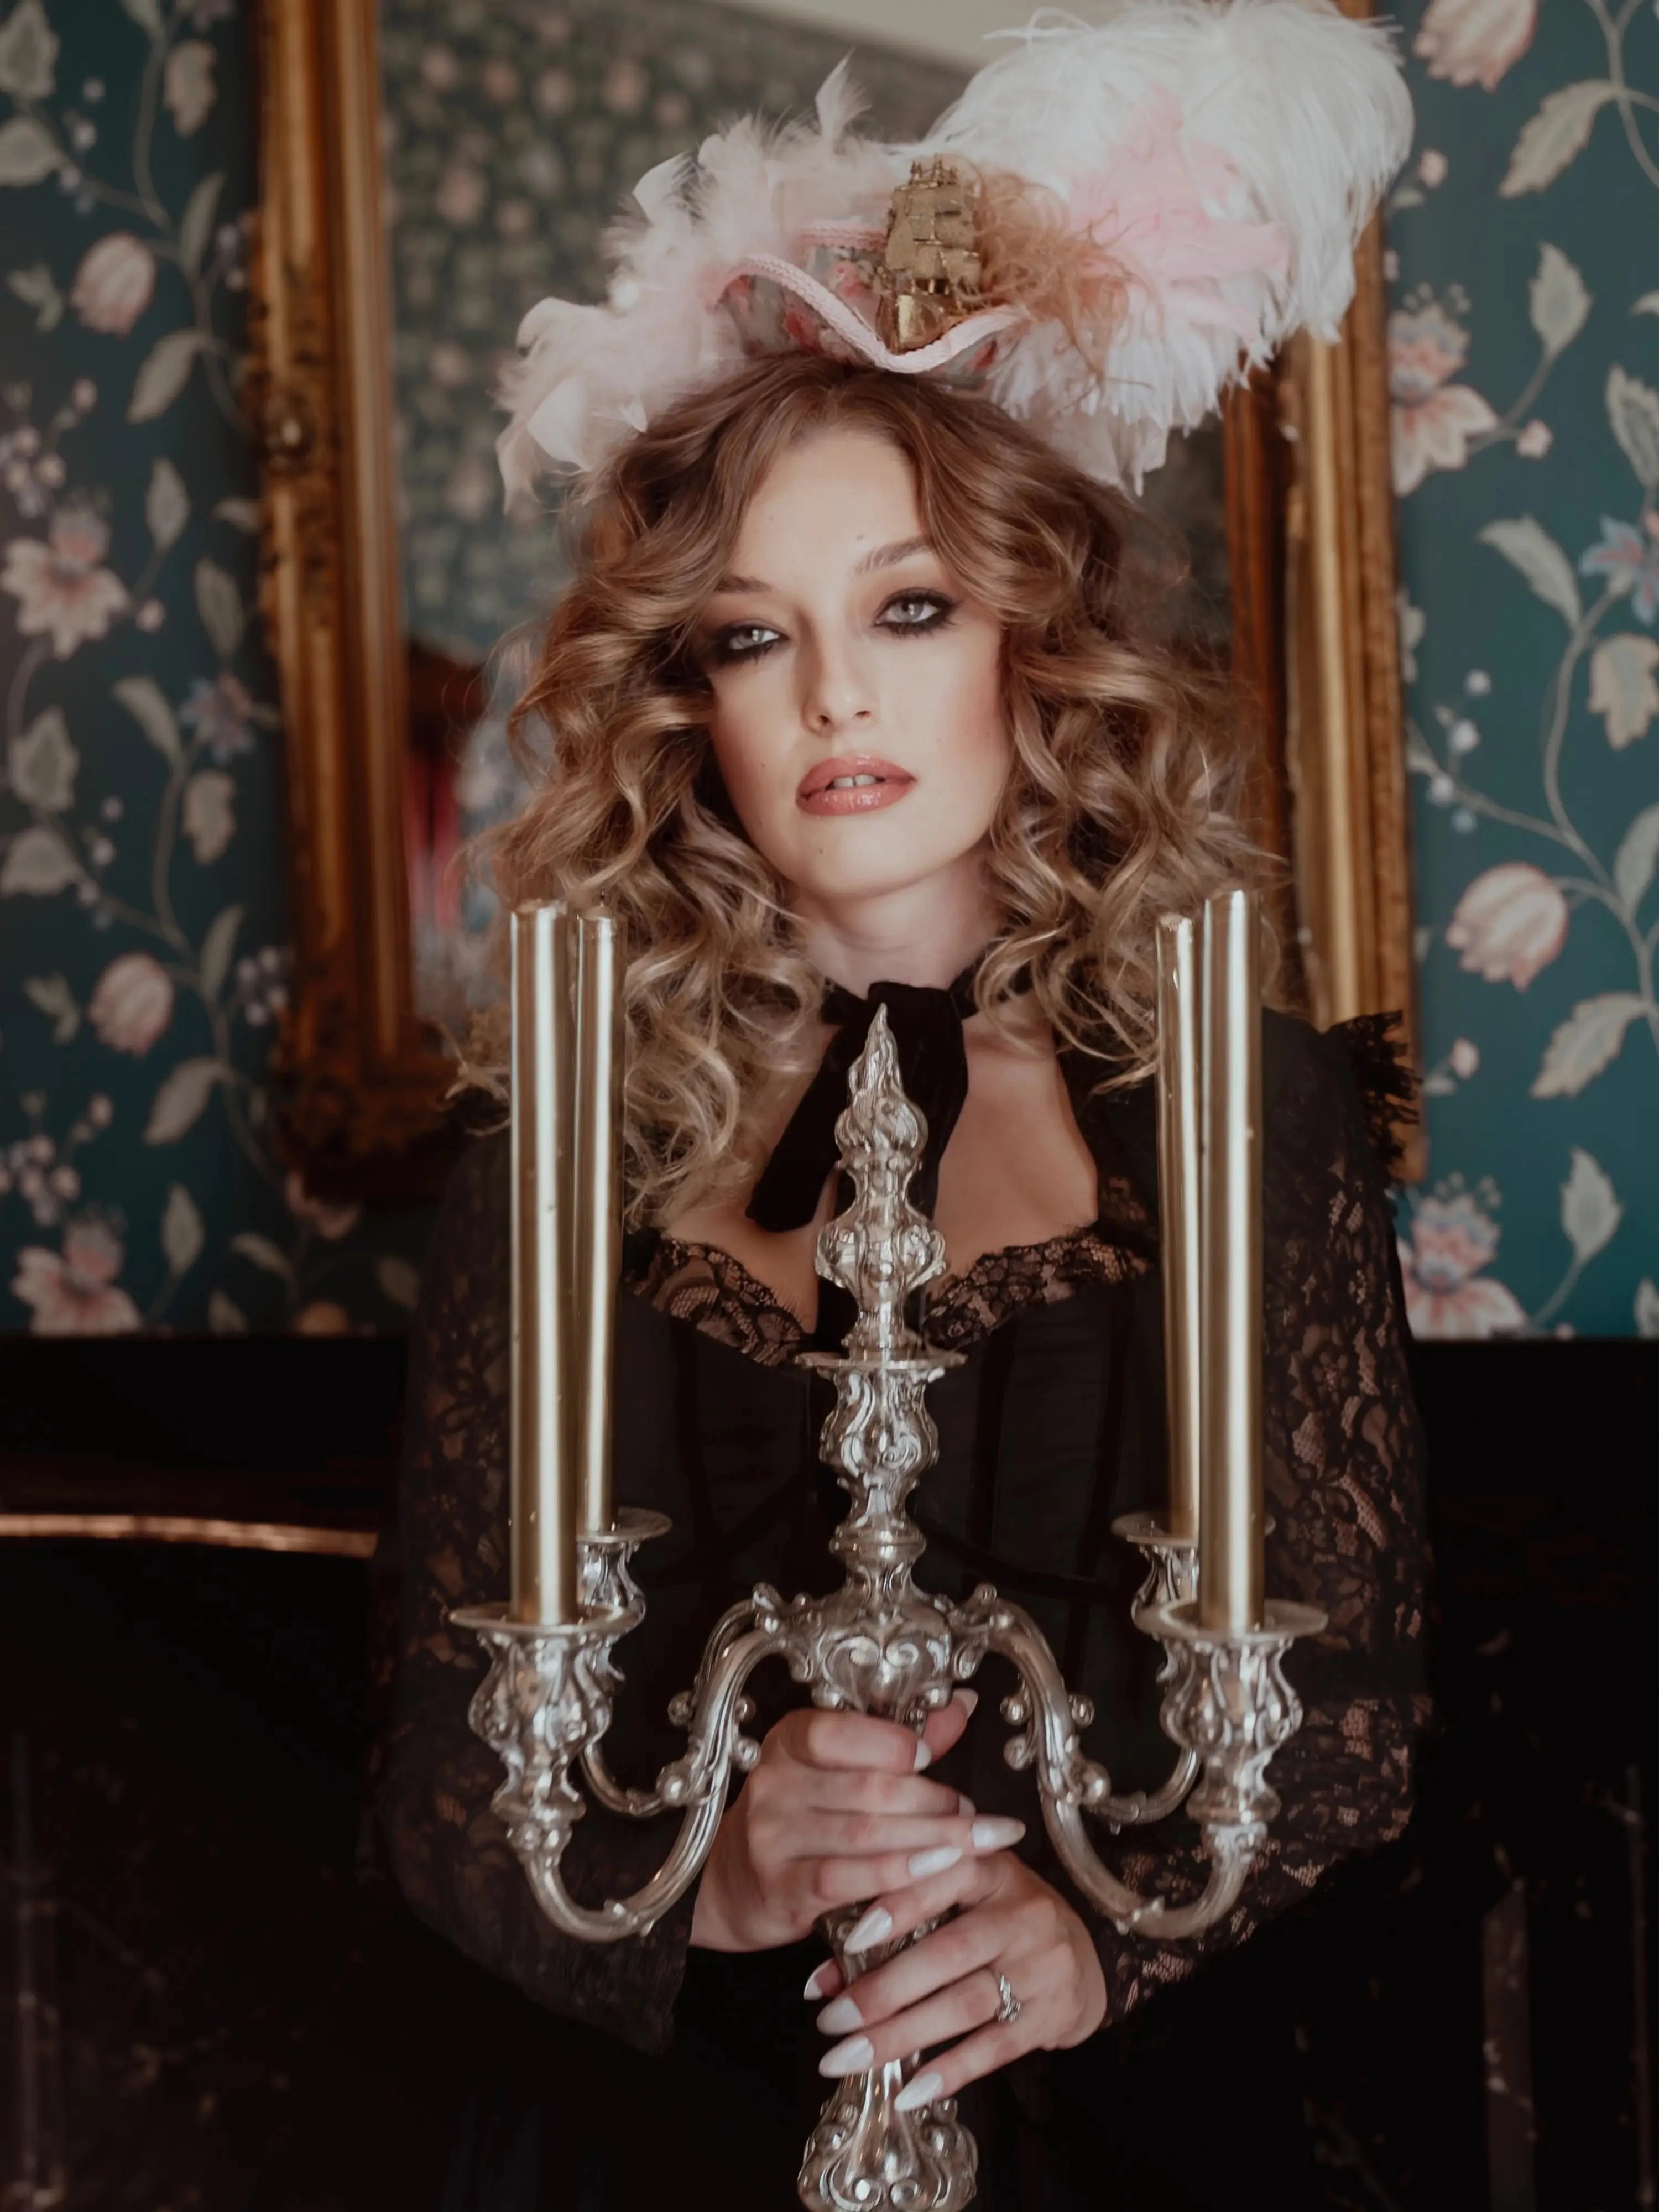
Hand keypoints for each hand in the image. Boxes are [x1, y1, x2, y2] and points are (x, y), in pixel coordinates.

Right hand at [689, 1692, 1023, 1954]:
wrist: (731, 1884)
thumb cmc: (801, 1820)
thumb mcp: (836, 1770)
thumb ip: (895, 1741)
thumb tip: (960, 1703)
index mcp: (788, 1741)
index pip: (836, 1731)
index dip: (889, 1742)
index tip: (929, 1757)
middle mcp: (773, 1783)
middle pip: (868, 1787)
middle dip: (933, 1802)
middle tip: (977, 1815)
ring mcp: (772, 1837)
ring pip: (865, 1833)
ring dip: (931, 1839)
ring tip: (976, 1843)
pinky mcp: (780, 1888)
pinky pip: (848, 1879)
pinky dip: (899, 1875)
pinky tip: (937, 1872)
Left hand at [805, 1848, 1106, 2106]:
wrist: (1084, 1956)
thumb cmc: (1000, 1919)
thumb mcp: (961, 1900)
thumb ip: (899, 1922)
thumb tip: (820, 1980)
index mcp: (994, 1869)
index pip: (944, 1878)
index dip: (898, 1907)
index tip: (849, 1939)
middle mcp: (1023, 1914)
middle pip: (947, 1952)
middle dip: (883, 1989)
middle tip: (831, 2020)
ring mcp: (1042, 1966)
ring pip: (965, 2004)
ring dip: (901, 2035)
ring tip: (848, 2057)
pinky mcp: (1053, 2014)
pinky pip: (995, 2047)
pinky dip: (950, 2070)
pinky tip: (908, 2091)